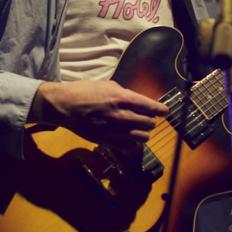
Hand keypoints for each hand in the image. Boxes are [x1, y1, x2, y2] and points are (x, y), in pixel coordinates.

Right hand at [28, 80, 167, 149]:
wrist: (65, 107)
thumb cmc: (84, 92)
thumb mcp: (108, 85)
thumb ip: (126, 94)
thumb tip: (139, 102)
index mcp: (123, 98)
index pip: (152, 107)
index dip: (161, 110)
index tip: (165, 111)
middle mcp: (122, 116)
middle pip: (150, 123)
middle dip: (150, 120)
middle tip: (146, 118)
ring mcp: (116, 131)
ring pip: (143, 137)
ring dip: (143, 132)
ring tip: (137, 128)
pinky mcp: (109, 142)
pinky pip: (131, 146)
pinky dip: (132, 142)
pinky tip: (126, 136)